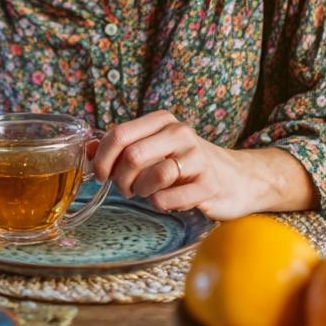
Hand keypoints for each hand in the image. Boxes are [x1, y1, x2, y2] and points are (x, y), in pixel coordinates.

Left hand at [91, 110, 318, 219]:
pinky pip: (169, 198)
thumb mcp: (154, 149)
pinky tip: (168, 201)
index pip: (118, 134)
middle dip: (121, 179)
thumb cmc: (187, 165)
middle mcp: (179, 132)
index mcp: (162, 121)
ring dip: (141, 191)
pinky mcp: (209, 183)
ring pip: (151, 175)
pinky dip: (160, 204)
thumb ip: (121, 148)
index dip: (102, 159)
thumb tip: (86, 149)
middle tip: (127, 189)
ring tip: (148, 193)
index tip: (100, 175)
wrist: (238, 179)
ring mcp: (196, 156)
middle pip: (131, 156)